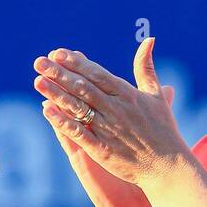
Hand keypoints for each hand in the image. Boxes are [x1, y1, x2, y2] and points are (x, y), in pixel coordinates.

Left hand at [32, 37, 189, 194]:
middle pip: (83, 88)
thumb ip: (146, 67)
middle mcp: (116, 109)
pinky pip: (79, 133)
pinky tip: (46, 110)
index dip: (76, 63)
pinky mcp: (103, 149)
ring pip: (78, 108)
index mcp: (128, 94)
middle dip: (60, 73)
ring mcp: (109, 129)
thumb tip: (149, 39)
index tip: (57, 53)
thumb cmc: (163, 129)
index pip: (97, 74)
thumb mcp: (156, 94)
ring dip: (56, 94)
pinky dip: (62, 121)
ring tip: (38, 81)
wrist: (168, 167)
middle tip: (39, 62)